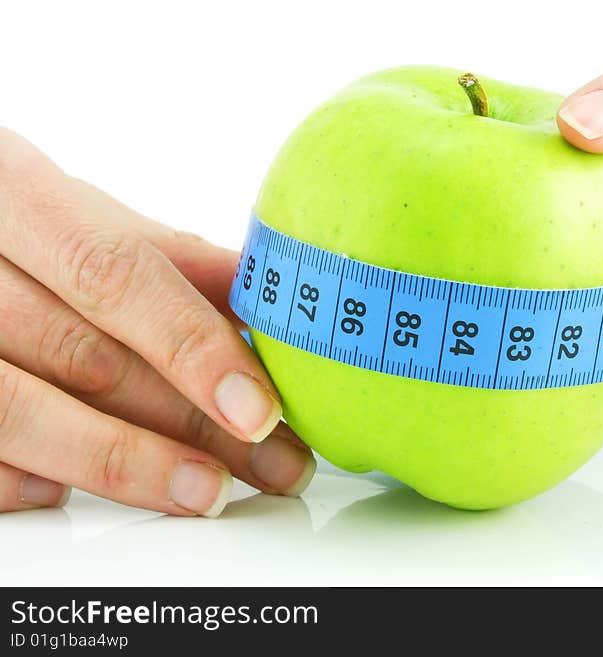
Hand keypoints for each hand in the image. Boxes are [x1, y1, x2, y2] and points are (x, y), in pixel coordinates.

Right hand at [0, 129, 313, 514]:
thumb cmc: (11, 225)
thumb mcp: (84, 217)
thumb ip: (171, 258)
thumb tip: (271, 298)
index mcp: (11, 193)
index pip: (111, 273)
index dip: (192, 347)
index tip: (259, 410)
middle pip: (84, 358)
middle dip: (193, 423)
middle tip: (273, 463)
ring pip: (20, 414)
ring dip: (128, 464)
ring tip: (209, 492)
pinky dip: (23, 481)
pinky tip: (75, 491)